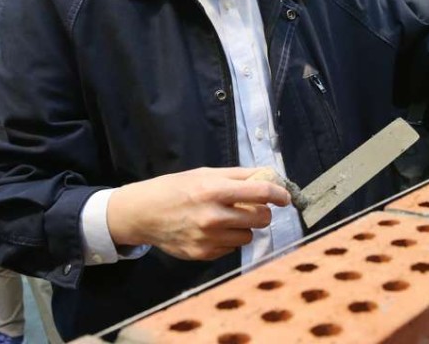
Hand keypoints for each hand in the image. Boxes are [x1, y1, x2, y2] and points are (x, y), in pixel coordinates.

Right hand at [107, 167, 290, 260]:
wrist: (143, 213)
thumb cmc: (176, 188)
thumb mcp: (206, 173)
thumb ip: (239, 175)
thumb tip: (269, 177)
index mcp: (214, 190)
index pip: (260, 193)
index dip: (279, 195)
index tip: (285, 198)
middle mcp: (213, 216)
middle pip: (260, 219)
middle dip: (263, 212)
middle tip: (253, 207)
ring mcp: (208, 238)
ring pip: (248, 236)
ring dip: (245, 227)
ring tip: (227, 218)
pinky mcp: (202, 254)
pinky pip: (231, 248)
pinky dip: (229, 239)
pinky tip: (213, 230)